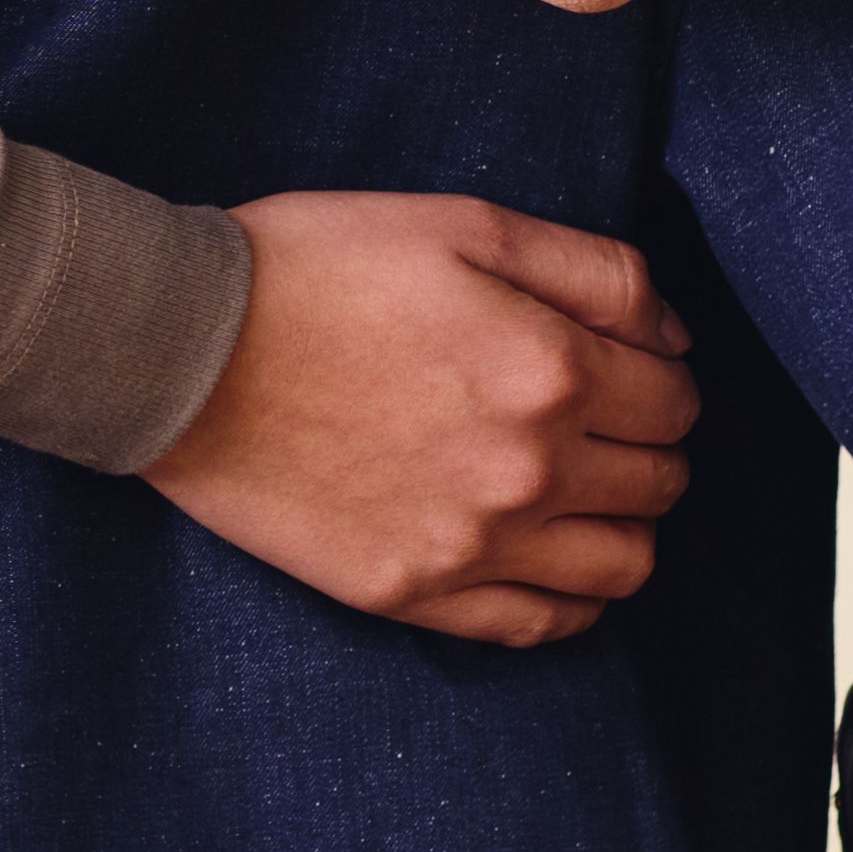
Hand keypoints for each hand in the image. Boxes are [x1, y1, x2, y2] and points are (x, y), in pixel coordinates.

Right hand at [145, 193, 698, 644]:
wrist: (177, 349)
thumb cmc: (310, 270)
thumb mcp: (462, 224)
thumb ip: (594, 273)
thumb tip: (672, 336)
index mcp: (550, 370)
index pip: (675, 399)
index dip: (661, 376)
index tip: (625, 365)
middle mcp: (529, 470)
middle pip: (661, 484)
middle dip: (649, 446)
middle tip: (603, 421)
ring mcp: (471, 544)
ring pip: (622, 567)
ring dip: (625, 526)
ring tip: (583, 493)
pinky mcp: (412, 592)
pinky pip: (541, 627)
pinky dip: (571, 600)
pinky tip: (546, 559)